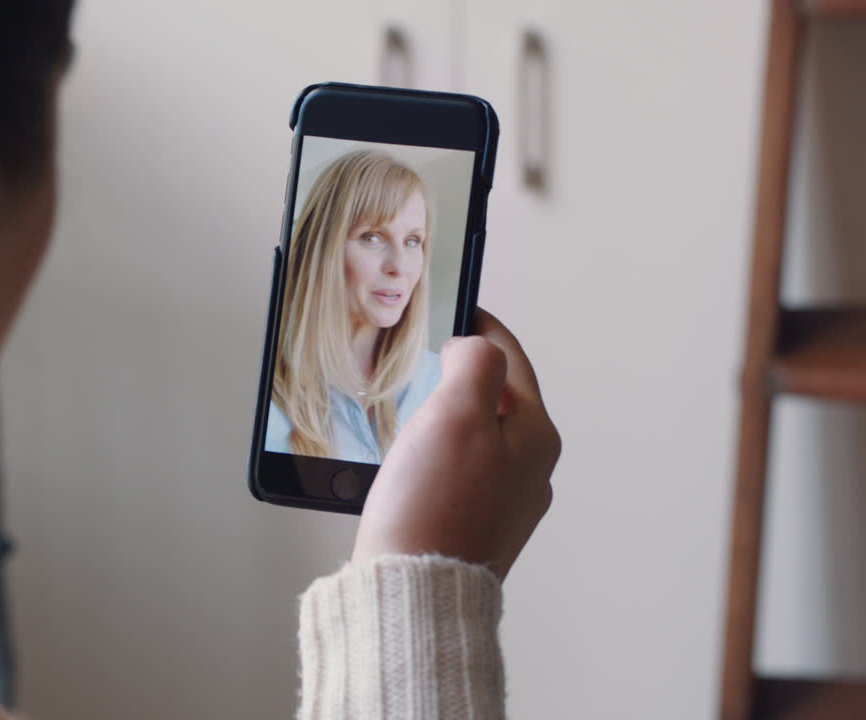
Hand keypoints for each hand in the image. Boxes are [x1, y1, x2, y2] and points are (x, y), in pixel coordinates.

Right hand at [352, 310, 560, 580]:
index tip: (460, 307)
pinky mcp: (473, 530)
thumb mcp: (457, 411)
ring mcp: (504, 506)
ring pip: (477, 439)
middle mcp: (530, 473)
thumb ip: (474, 363)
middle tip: (426, 361)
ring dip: (447, 420)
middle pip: (497, 400)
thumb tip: (472, 348)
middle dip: (463, 376)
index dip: (481, 327)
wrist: (412, 594)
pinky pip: (458, 476)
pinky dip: (436, 459)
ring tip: (412, 413)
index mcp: (535, 436)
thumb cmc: (432, 508)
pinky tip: (410, 468)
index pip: (511, 360)